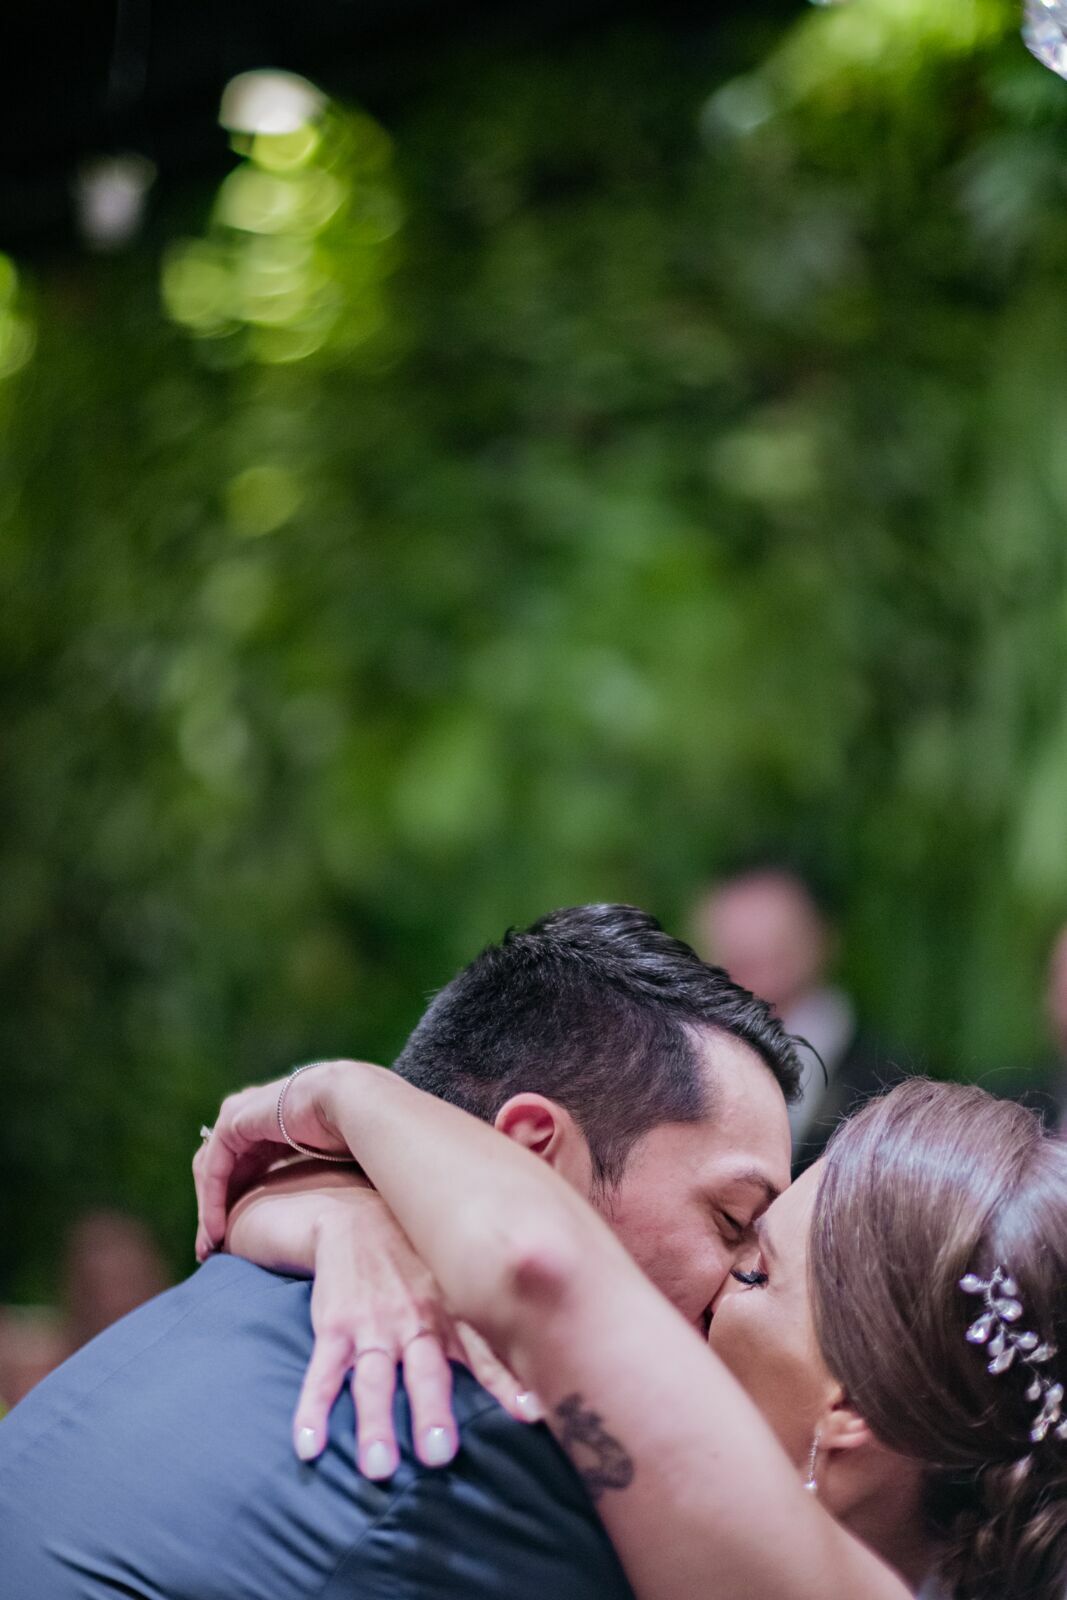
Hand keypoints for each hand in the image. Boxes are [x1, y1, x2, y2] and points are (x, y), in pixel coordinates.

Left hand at [194, 1061, 359, 1260]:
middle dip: (215, 1208)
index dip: (236, 1199)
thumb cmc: (360, 1132)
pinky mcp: (233, 1120)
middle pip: (222, 1167)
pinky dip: (211, 1202)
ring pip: (213, 1170)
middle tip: (212, 1250)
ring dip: (209, 1211)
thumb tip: (332, 1213)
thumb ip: (320, 1178)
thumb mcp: (333, 1160)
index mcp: (278, 1120)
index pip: (245, 1161)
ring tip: (210, 1249)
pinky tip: (217, 1232)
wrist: (357, 1103)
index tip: (234, 1240)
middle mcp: (256, 1114)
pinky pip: (214, 1168)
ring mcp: (242, 1114)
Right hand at [293, 1191, 543, 1477]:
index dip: (508, 1380)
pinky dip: (312, 1408)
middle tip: (440, 1456)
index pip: (485, 1352)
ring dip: (374, 1422)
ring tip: (376, 1468)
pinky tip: (307, 1444)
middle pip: (426, 1371)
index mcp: (451, 1313)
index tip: (531, 1413)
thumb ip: (487, 1329)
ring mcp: (373, 1326)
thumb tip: (538, 1367)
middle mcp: (415, 1321)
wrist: (354, 1216)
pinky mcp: (334, 1327)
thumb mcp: (455, 1283)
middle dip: (432, 1409)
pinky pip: (322, 1371)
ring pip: (373, 1379)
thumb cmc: (418, 1263)